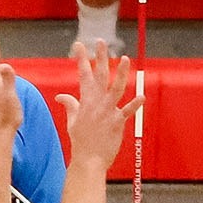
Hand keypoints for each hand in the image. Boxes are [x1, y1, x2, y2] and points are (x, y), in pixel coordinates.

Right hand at [58, 41, 142, 172]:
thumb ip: (70, 105)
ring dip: (120, 74)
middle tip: (101, 42)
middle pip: (99, 76)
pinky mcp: (116, 123)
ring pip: (115, 89)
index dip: (81, 59)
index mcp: (85, 101)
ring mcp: (106, 112)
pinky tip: (142, 96)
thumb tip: (60, 96)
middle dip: (100, 58)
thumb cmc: (81, 142)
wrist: (88, 160)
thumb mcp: (72, 121)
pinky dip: (135, 105)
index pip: (83, 75)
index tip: (79, 45)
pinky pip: (127, 111)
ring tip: (126, 59)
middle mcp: (96, 103)